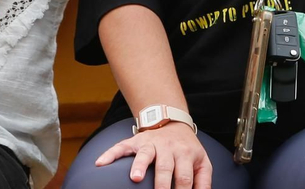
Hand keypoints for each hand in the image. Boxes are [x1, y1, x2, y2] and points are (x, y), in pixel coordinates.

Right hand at [94, 122, 211, 188]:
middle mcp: (168, 147)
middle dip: (162, 184)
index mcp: (186, 154)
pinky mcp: (136, 140)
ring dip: (139, 165)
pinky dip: (110, 154)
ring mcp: (151, 143)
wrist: (173, 121)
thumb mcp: (202, 162)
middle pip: (165, 167)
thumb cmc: (187, 149)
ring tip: (135, 178)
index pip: (184, 177)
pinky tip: (101, 163)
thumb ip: (203, 182)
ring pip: (145, 154)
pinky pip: (121, 146)